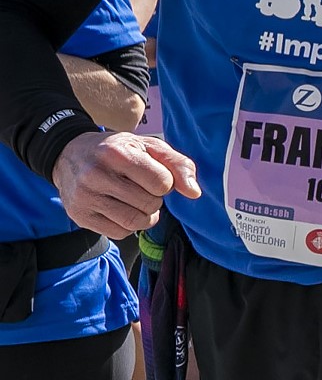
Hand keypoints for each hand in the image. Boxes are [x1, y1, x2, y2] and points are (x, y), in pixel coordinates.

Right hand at [53, 132, 201, 238]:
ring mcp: (85, 197)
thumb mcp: (148, 146)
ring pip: (135, 222)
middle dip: (155, 199)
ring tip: (136, 201)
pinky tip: (120, 210)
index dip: (165, 182)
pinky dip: (128, 226)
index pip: (162, 182)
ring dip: (145, 216)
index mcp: (117, 153)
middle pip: (150, 204)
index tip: (154, 175)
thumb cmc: (116, 150)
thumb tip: (194, 193)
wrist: (69, 154)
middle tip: (142, 188)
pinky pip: (119, 233)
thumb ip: (178, 165)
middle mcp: (96, 175)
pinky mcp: (79, 216)